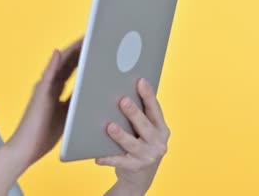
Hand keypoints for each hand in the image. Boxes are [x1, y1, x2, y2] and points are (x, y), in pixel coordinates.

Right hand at [5, 38, 82, 168]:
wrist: (25, 149)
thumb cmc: (45, 134)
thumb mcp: (68, 115)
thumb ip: (77, 100)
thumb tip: (94, 89)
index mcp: (56, 90)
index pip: (73, 68)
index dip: (84, 55)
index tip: (96, 42)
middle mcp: (49, 85)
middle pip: (67, 62)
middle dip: (81, 48)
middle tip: (94, 34)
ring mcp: (43, 88)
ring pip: (59, 65)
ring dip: (71, 51)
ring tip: (83, 38)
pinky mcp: (39, 95)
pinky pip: (47, 77)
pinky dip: (52, 64)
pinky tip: (59, 53)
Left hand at [97, 78, 170, 194]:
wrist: (140, 177)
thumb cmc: (139, 144)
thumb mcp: (144, 130)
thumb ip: (138, 114)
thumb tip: (119, 92)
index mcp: (161, 129)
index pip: (155, 110)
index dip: (148, 95)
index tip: (141, 81)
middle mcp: (158, 143)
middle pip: (145, 126)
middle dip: (134, 113)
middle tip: (123, 100)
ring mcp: (148, 157)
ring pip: (132, 144)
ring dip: (121, 135)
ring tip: (109, 127)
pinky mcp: (134, 168)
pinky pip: (118, 162)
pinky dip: (108, 158)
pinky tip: (97, 156)